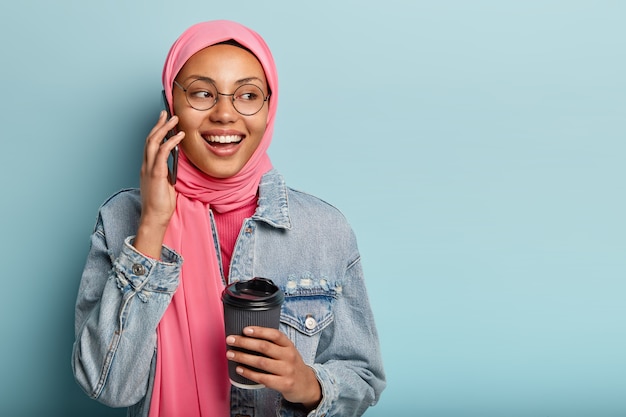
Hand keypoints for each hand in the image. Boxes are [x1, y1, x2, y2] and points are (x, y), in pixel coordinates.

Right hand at [134, 111, 183, 257]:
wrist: (155, 217)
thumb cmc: (161, 203)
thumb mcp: (166, 184)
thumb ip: (167, 172)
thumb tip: (175, 162)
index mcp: (147, 167)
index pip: (150, 145)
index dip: (156, 131)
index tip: (163, 121)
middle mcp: (146, 165)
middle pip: (150, 139)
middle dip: (159, 125)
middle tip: (167, 114)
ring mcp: (149, 169)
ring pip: (153, 142)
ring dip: (164, 129)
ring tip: (174, 120)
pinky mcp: (155, 174)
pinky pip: (162, 153)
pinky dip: (171, 142)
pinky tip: (178, 137)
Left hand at [226, 327, 321, 409]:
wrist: (307, 385)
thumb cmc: (291, 365)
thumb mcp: (288, 351)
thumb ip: (273, 344)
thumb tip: (247, 336)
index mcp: (289, 345)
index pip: (275, 334)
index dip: (259, 331)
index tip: (245, 329)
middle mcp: (289, 356)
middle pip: (264, 347)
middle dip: (244, 342)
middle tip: (230, 340)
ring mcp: (287, 371)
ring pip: (261, 362)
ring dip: (243, 357)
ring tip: (230, 354)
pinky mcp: (284, 384)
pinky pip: (262, 378)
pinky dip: (249, 373)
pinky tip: (239, 369)